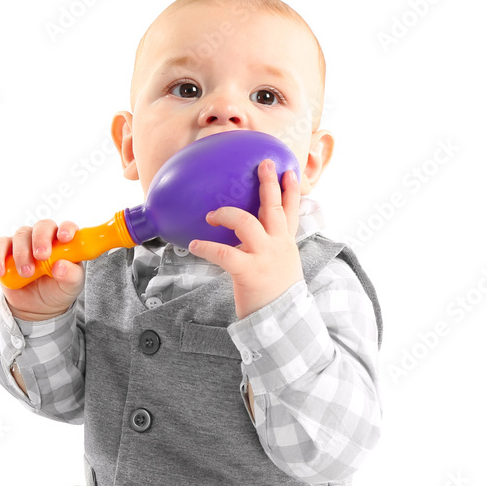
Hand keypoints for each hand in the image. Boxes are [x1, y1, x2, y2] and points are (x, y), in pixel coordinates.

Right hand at [0, 219, 84, 320]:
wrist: (37, 307)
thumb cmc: (58, 290)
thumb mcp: (71, 287)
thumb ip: (71, 276)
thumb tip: (60, 267)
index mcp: (64, 243)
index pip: (67, 227)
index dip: (66, 229)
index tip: (64, 238)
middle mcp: (44, 238)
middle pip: (42, 226)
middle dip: (40, 239)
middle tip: (41, 256)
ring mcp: (24, 243)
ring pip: (20, 236)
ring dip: (22, 254)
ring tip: (26, 273)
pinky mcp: (6, 252)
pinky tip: (0, 271)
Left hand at [188, 159, 303, 318]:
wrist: (282, 321)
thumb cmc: (275, 293)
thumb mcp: (281, 265)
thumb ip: (270, 247)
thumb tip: (248, 237)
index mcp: (285, 243)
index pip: (293, 211)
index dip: (291, 190)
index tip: (288, 170)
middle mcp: (278, 245)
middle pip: (275, 207)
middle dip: (269, 184)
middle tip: (262, 164)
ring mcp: (264, 256)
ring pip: (247, 223)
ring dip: (227, 214)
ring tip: (212, 216)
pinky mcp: (248, 271)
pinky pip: (223, 253)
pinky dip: (205, 247)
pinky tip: (194, 245)